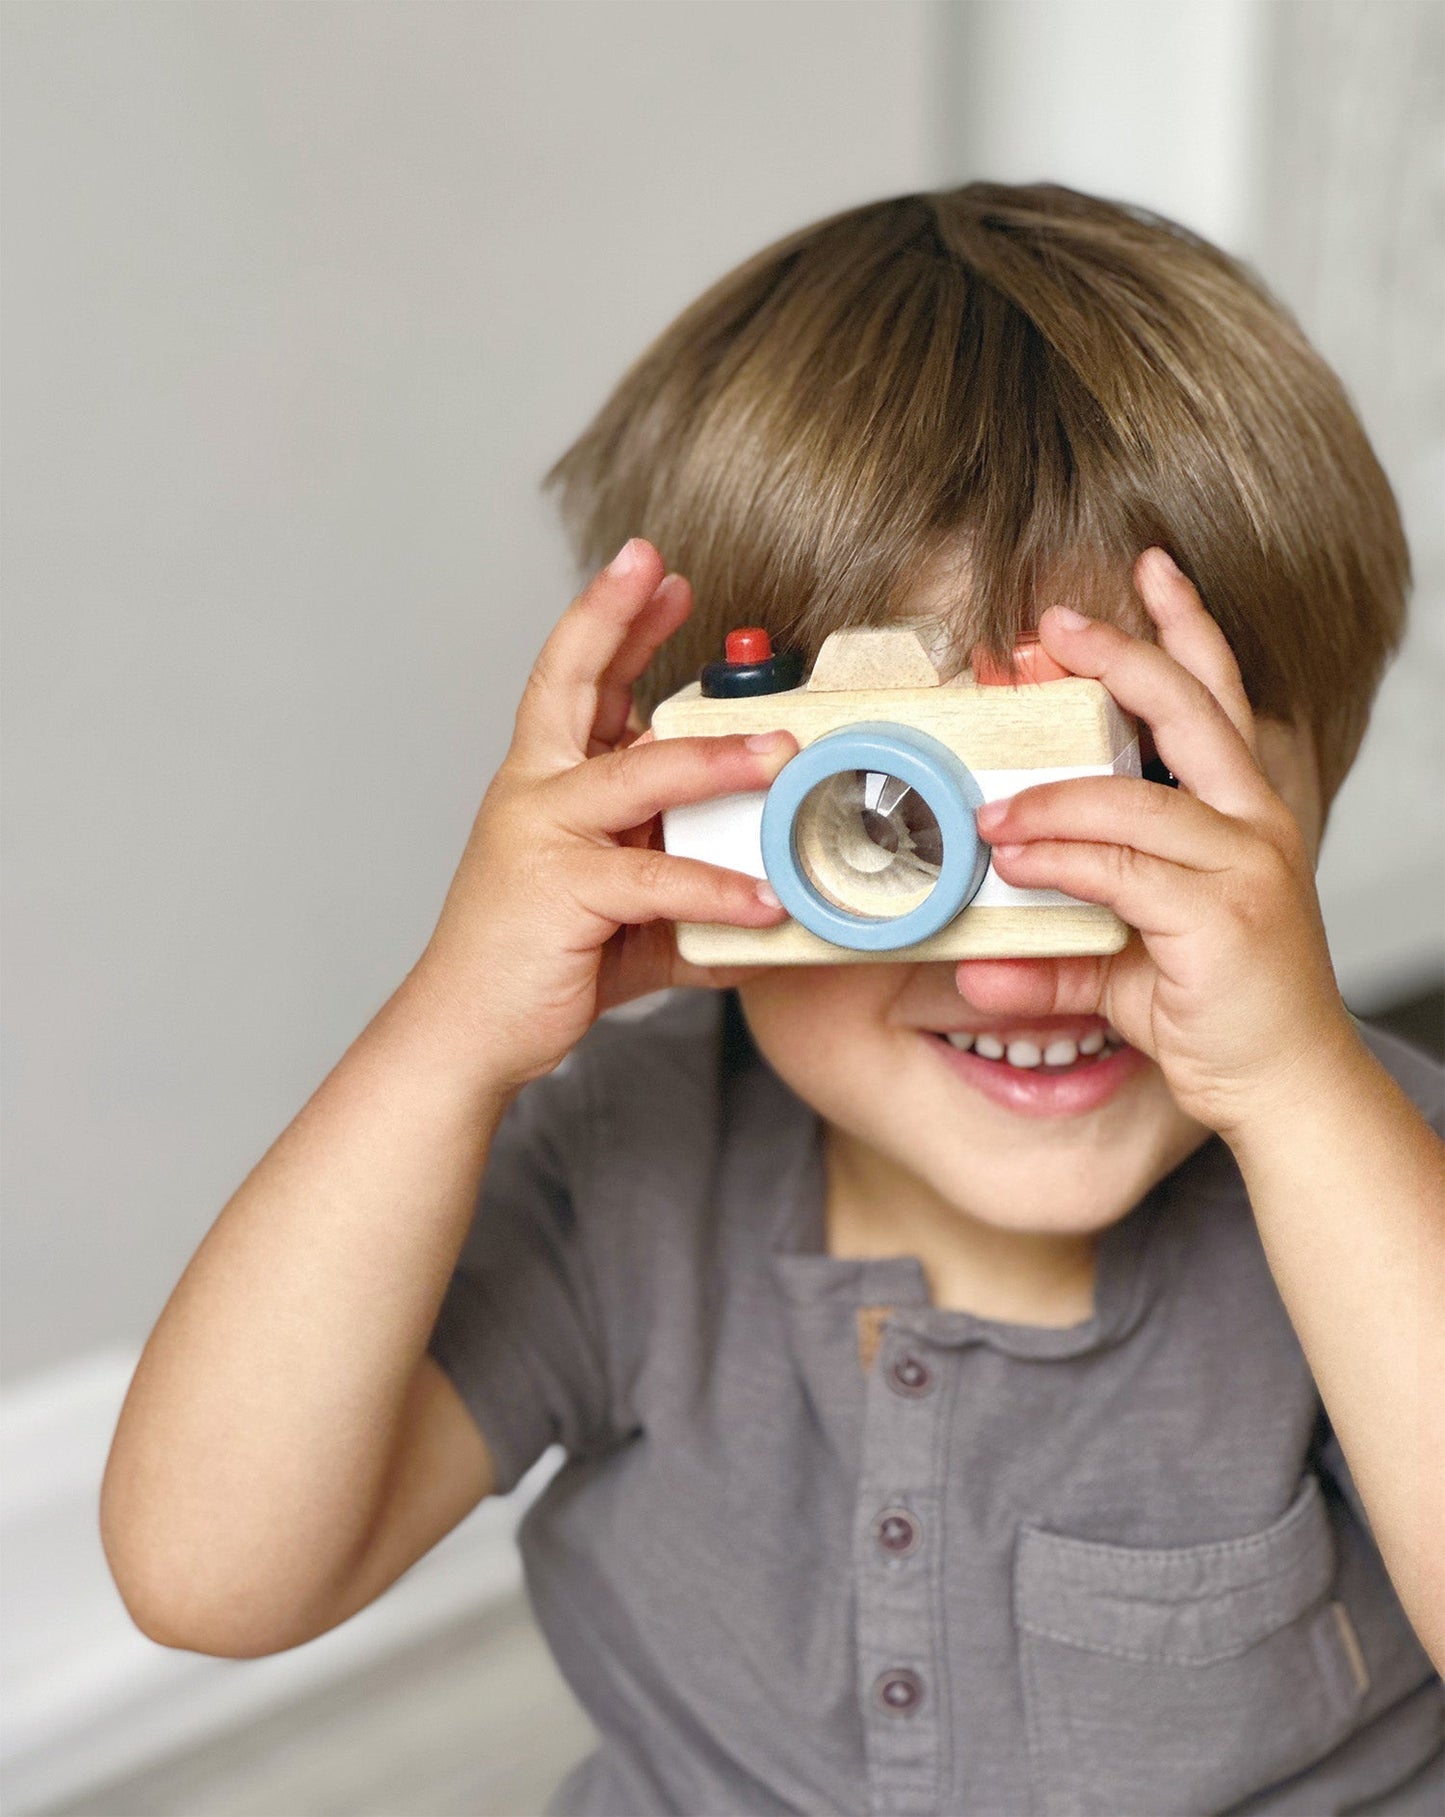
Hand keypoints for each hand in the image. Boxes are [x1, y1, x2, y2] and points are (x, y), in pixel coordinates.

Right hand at [415, 540, 793, 1088]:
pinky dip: (716, 888)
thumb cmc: (542, 959)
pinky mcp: (562, 892)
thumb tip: (766, 882)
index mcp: (546, 781)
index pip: (578, 681)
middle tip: (662, 576)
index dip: (614, 622)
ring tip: (781, 752)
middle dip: (616, 622)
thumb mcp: (623, 905)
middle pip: (573, 685)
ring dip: (716, 759)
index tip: (654, 573)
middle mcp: (535, 792)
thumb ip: (683, 876)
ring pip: (638, 776)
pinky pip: (656, 879)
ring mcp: (542, 836)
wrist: (469, 1029)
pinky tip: (765, 900)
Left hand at [957, 548, 1358, 1140]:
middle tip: (1048, 624)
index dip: (1186, 626)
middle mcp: (1254, 823)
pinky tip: (1014, 857)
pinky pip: (1122, 869)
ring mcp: (1245, 865)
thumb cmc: (1218, 1010)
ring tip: (987, 811)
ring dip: (1050, 797)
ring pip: (1134, 801)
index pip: (1220, 694)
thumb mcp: (1129, 962)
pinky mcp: (1223, 916)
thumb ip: (1063, 944)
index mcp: (1242, 811)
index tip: (1145, 569)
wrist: (1285, 1085)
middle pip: (1191, 709)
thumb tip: (980, 958)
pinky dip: (1060, 857)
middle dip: (1120, 655)